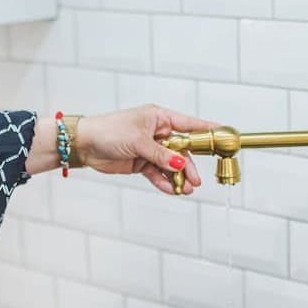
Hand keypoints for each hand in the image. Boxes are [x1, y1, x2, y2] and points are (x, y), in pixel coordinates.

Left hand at [74, 104, 216, 194]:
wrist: (85, 144)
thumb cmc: (109, 131)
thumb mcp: (138, 141)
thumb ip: (161, 154)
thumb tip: (180, 164)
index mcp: (159, 118)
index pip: (189, 124)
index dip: (206, 131)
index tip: (223, 136)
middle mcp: (156, 133)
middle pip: (182, 150)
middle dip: (189, 166)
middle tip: (196, 180)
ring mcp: (149, 149)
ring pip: (170, 164)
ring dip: (178, 177)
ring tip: (184, 189)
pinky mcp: (141, 163)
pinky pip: (157, 173)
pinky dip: (164, 182)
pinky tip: (170, 189)